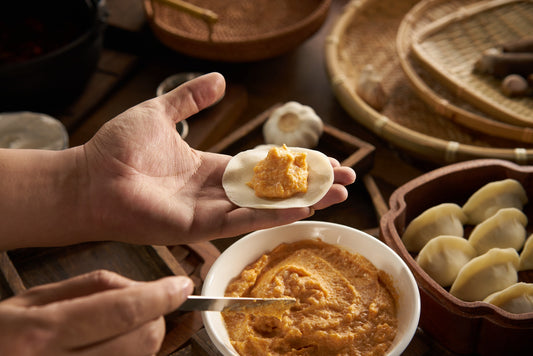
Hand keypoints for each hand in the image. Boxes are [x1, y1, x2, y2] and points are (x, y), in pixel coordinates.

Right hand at [0, 270, 192, 355]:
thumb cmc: (2, 335)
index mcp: (43, 332)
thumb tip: (142, 287)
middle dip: (156, 317)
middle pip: (143, 340)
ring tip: (118, 327)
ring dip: (143, 338)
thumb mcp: (33, 300)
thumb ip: (91, 288)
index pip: (123, 310)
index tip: (182, 286)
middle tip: (147, 305)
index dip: (161, 296)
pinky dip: (130, 354)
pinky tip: (110, 346)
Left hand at [80, 72, 355, 244]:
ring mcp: (210, 211)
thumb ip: (191, 97)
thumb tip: (219, 78)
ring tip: (338, 195)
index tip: (326, 159)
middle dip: (311, 185)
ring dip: (303, 200)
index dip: (294, 164)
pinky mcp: (198, 226)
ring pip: (265, 206)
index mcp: (210, 167)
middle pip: (274, 189)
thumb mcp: (161, 112)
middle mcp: (216, 191)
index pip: (263, 166)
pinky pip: (241, 219)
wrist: (89, 177)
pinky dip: (271, 213)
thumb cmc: (117, 148)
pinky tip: (301, 206)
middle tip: (347, 181)